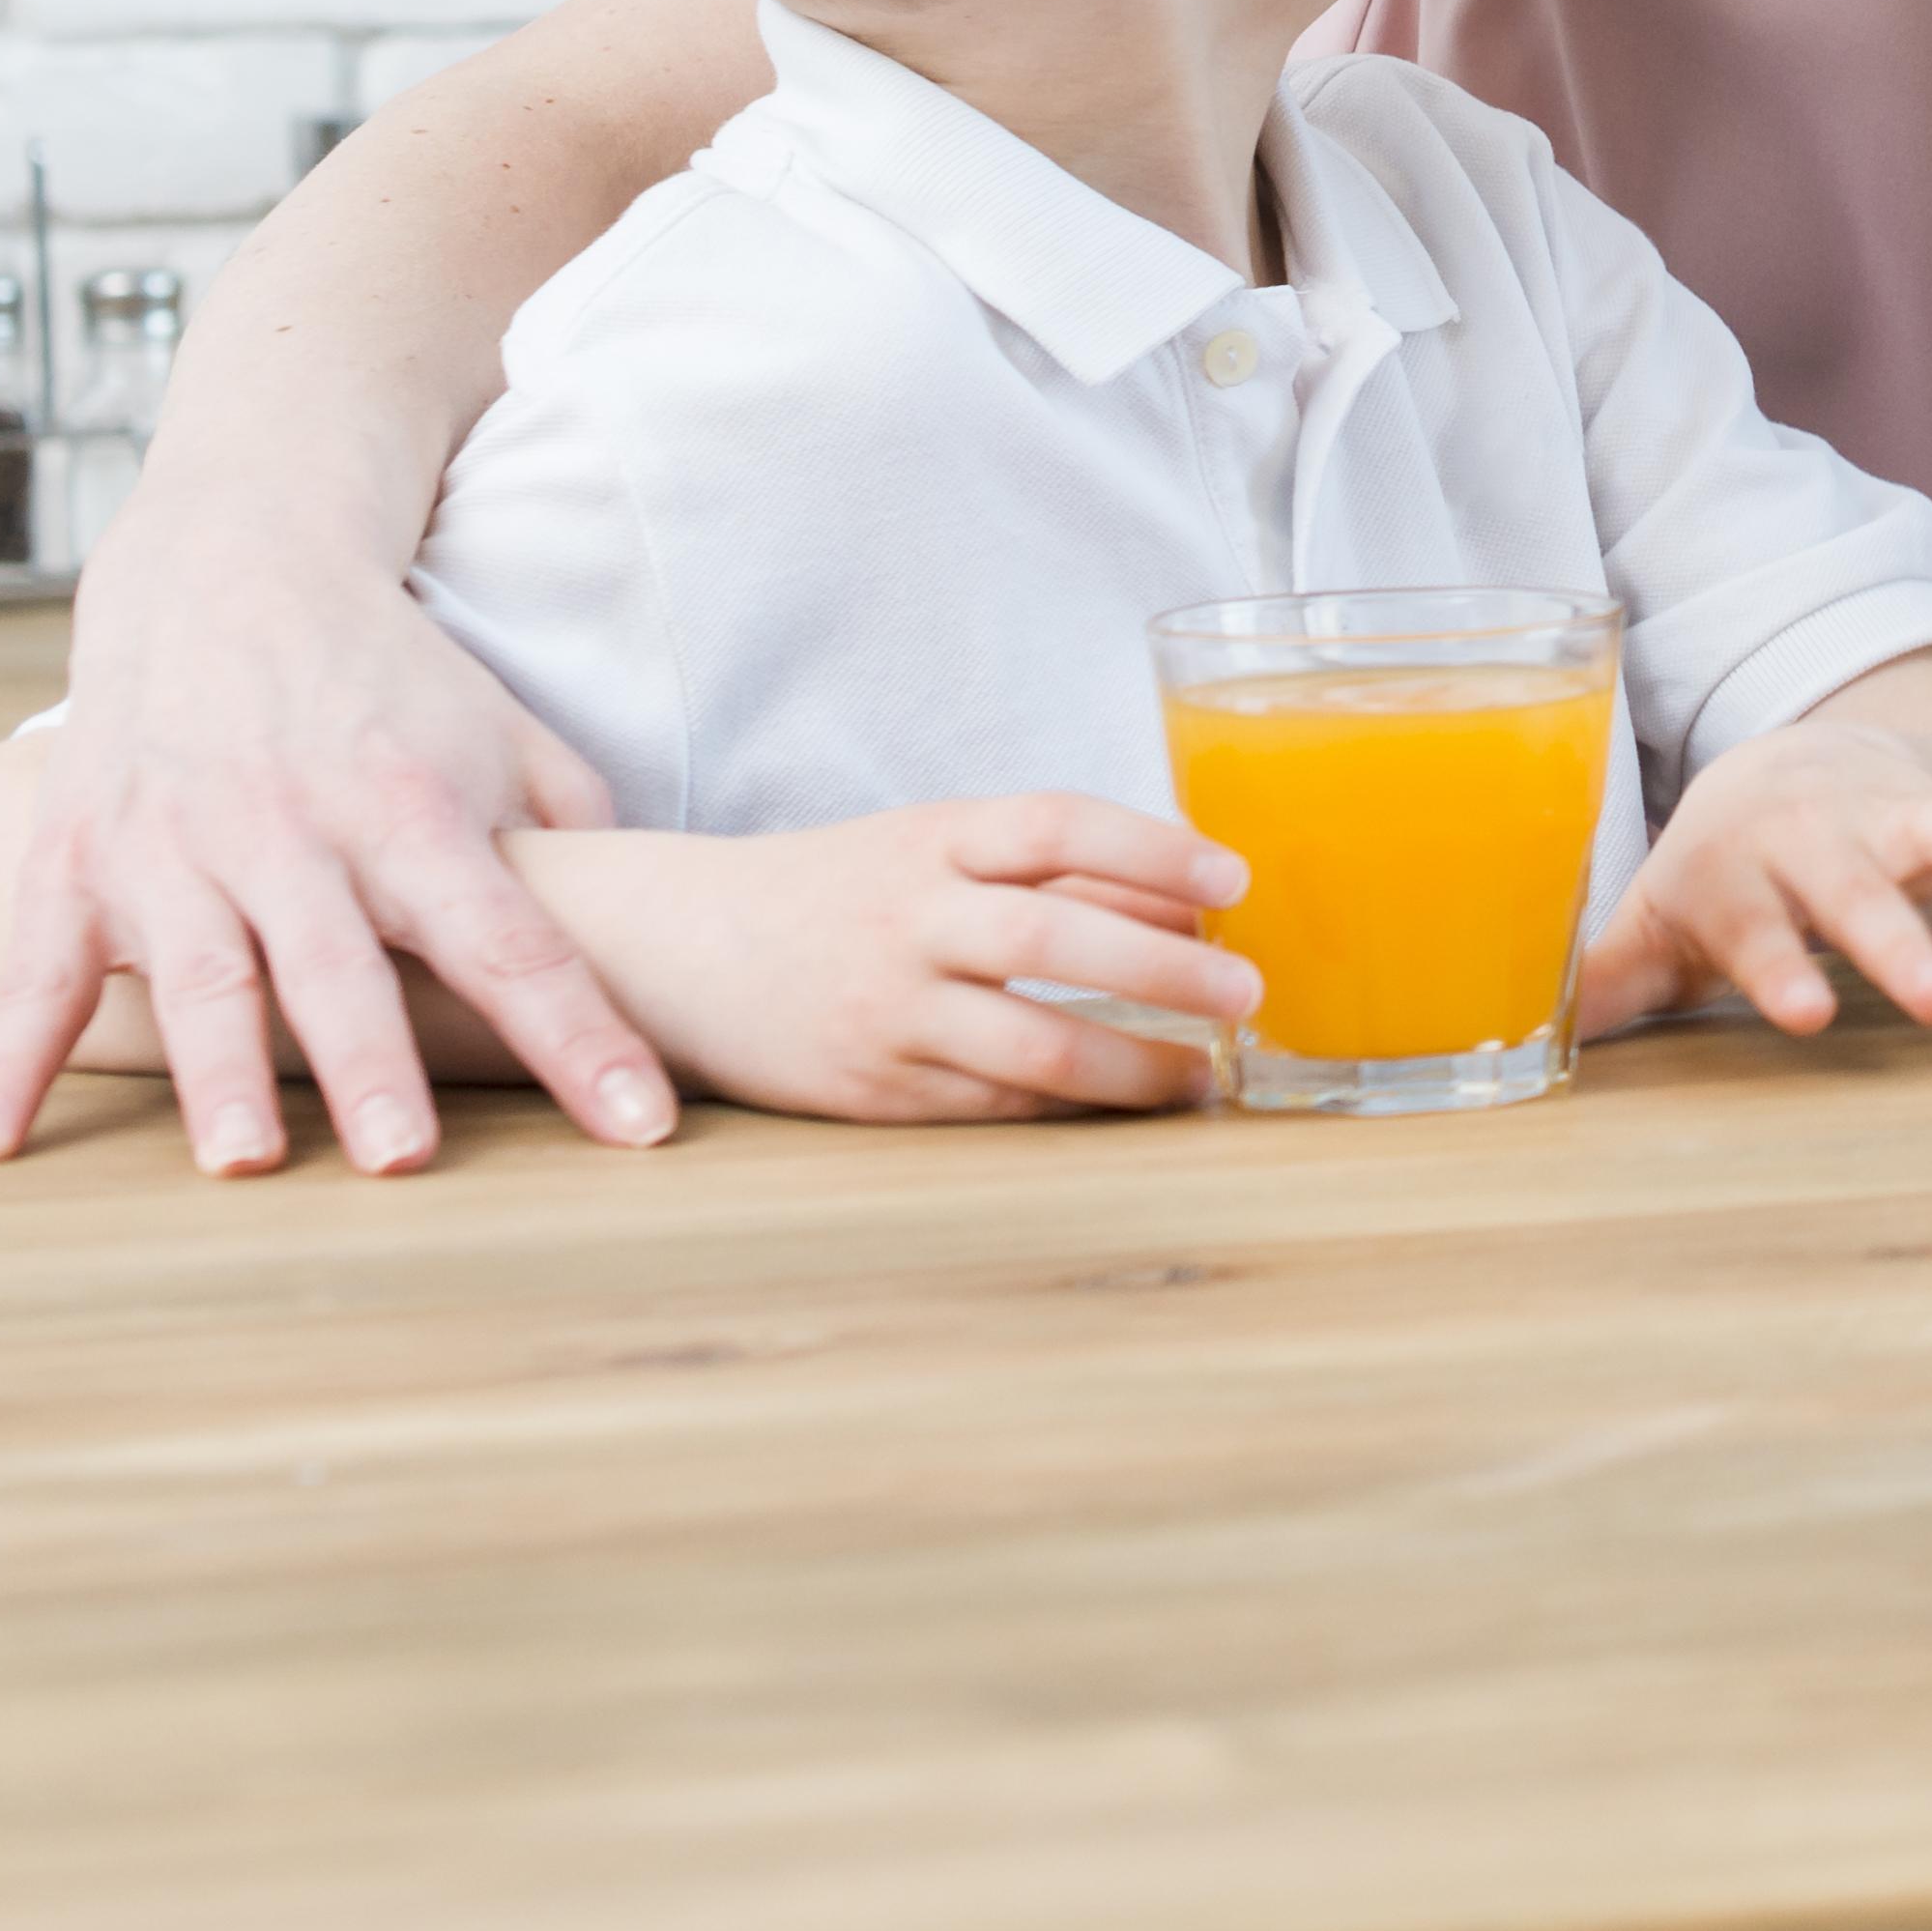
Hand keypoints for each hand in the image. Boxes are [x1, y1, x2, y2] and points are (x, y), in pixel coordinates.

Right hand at [0, 568, 675, 1180]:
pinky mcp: (75, 860)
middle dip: (376, 1062)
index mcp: (416, 808)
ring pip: (200, 975)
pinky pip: (32, 975)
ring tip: (239, 1165)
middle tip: (405, 1161)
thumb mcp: (504, 733)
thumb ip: (576, 829)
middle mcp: (294, 830)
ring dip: (216, 1074)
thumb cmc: (391, 680)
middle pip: (344, 965)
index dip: (582, 1035)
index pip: (517, 941)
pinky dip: (2, 1064)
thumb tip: (662, 927)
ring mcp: (175, 847)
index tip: (640, 1126)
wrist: (231, 567)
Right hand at [555, 799, 1255, 1124]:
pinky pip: (993, 1103)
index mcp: (933, 837)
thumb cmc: (844, 888)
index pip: (1055, 826)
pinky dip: (1071, 1105)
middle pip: (1052, 938)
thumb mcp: (940, 847)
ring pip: (1030, 1043)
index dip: (1153, 848)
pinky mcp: (872, 1090)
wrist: (681, 948)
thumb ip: (1062, 868)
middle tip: (1250, 989)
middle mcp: (909, 918)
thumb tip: (1203, 895)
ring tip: (1206, 1074)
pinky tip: (1128, 1104)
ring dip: (1134, 1064)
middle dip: (1163, 968)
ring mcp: (887, 1009)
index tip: (1236, 879)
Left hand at [1579, 721, 1931, 1037]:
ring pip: (1923, 834)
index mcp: (1736, 883)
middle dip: (1896, 948)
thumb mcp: (1665, 924)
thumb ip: (1609, 981)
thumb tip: (1523, 1046)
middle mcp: (1808, 847)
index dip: (1778, 972)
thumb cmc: (1717, 876)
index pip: (1757, 935)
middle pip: (1852, 899)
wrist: (1780, 765)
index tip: (1809, 1016)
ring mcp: (1874, 818)